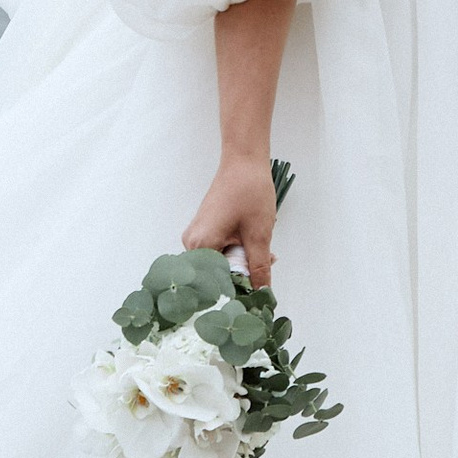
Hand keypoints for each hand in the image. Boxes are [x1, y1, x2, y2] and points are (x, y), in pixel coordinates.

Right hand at [184, 151, 278, 285]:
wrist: (244, 163)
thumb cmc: (249, 193)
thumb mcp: (258, 236)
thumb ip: (259, 268)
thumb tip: (262, 294)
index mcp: (201, 246)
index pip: (216, 283)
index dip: (238, 289)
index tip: (257, 292)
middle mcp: (192, 243)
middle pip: (216, 274)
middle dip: (242, 274)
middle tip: (266, 262)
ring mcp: (196, 236)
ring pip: (219, 262)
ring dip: (241, 262)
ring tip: (262, 250)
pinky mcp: (203, 230)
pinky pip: (218, 251)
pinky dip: (236, 252)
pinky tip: (252, 243)